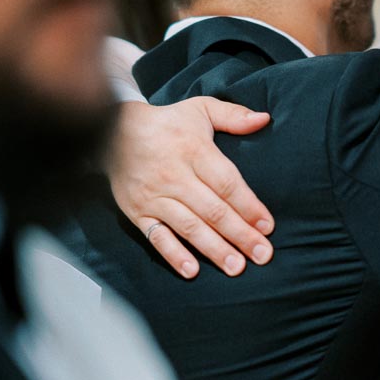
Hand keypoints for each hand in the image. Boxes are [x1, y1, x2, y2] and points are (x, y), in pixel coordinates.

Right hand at [108, 98, 273, 278]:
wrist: (112, 131)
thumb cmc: (168, 123)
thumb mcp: (200, 109)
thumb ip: (233, 115)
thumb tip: (265, 119)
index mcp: (194, 150)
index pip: (227, 183)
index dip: (249, 206)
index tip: (268, 226)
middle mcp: (174, 175)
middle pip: (212, 210)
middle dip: (240, 235)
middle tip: (263, 255)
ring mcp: (154, 196)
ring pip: (189, 227)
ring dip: (214, 249)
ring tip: (236, 267)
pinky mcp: (137, 212)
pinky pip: (157, 237)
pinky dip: (173, 255)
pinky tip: (192, 270)